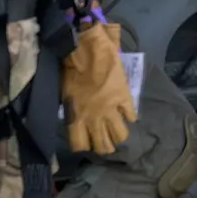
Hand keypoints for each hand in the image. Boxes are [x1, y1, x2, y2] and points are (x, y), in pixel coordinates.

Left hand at [61, 22, 136, 154]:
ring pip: (119, 133)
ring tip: (118, 134)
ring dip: (119, 135)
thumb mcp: (65, 92)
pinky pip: (131, 114)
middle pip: (103, 144)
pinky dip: (130, 116)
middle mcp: (94, 117)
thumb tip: (75, 116)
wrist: (86, 50)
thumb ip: (72, 108)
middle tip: (106, 145)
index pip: (80, 143)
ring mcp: (111, 108)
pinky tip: (127, 115)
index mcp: (76, 116)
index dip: (83, 145)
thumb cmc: (70, 69)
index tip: (85, 142)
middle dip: (105, 147)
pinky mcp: (124, 97)